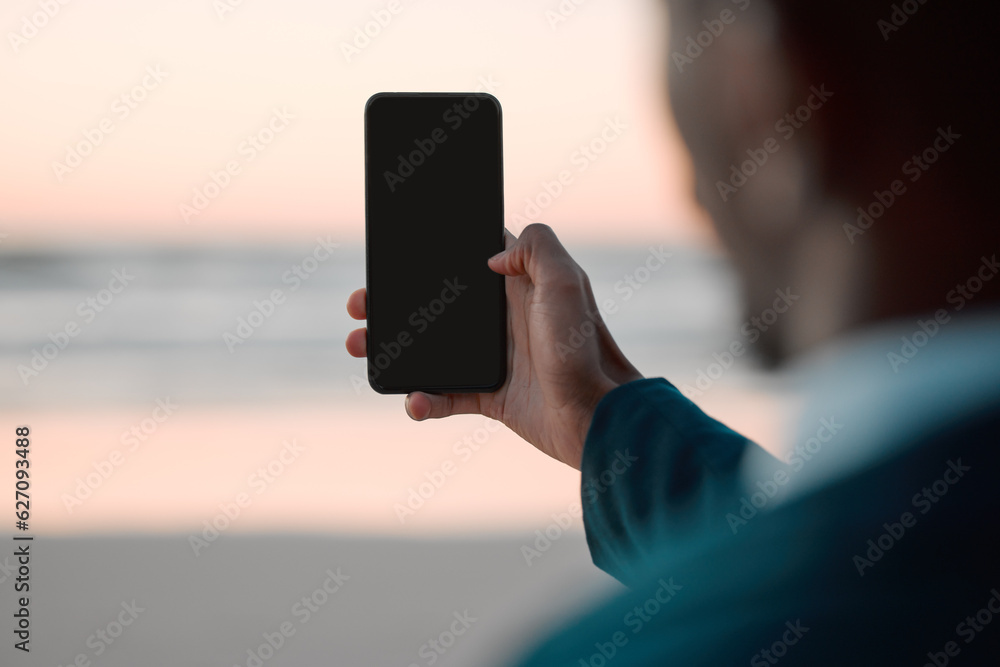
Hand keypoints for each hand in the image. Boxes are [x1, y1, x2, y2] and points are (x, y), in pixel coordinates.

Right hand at [346, 223, 642, 469]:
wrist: (598, 418)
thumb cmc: (584, 350)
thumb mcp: (567, 283)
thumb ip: (537, 249)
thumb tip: (494, 256)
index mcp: (520, 286)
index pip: (467, 261)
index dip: (429, 257)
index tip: (391, 256)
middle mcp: (505, 319)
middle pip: (438, 305)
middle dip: (394, 304)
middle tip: (360, 306)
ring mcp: (497, 358)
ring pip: (433, 349)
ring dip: (395, 350)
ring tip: (361, 349)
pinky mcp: (492, 397)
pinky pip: (447, 395)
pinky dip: (424, 399)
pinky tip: (414, 402)